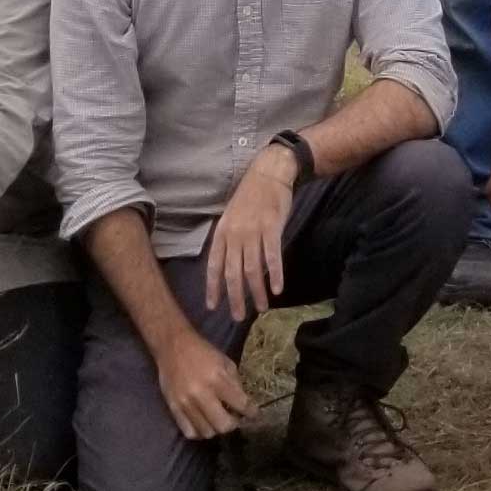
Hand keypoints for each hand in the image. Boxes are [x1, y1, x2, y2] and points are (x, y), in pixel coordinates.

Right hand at [155, 326, 256, 440]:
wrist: (172, 346)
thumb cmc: (202, 352)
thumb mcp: (225, 362)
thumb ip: (235, 384)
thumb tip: (244, 406)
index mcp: (217, 379)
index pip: (241, 404)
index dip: (252, 413)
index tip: (254, 415)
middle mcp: (201, 394)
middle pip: (223, 425)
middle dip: (234, 424)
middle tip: (234, 418)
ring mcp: (185, 403)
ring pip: (207, 432)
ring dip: (216, 428)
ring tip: (218, 419)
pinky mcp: (173, 408)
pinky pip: (189, 432)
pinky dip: (200, 432)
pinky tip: (203, 424)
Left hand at [207, 147, 298, 320]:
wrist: (269, 173)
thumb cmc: (250, 196)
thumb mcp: (231, 217)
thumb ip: (228, 240)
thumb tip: (226, 265)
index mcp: (222, 232)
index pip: (213, 265)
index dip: (212, 287)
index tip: (213, 306)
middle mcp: (234, 235)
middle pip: (232, 272)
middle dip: (234, 297)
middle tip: (237, 317)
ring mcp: (253, 232)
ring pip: (252, 269)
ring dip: (256, 291)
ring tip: (261, 308)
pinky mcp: (272, 228)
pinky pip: (273, 256)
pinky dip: (275, 274)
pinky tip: (278, 289)